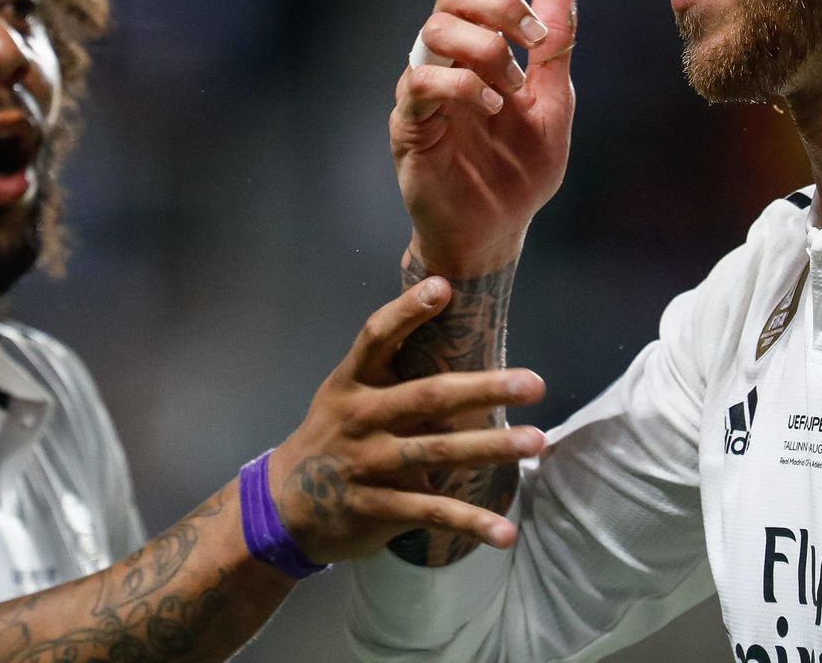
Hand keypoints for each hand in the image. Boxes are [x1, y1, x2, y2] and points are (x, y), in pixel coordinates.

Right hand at [264, 276, 546, 564]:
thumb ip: (389, 369)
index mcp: (353, 382)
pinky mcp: (378, 508)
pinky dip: (471, 523)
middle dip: (485, 389)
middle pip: (428, 396)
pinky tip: (505, 533)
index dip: (408, 312)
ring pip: (439, 452)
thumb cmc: (333, 435)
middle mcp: (361, 418)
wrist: (285, 506)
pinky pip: (432, 513)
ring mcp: (369, 465)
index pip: (377, 337)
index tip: (444, 288)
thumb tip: (453, 330)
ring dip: (492, 447)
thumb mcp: (346, 394)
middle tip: (534, 383)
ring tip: (536, 440)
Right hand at [391, 0, 574, 273]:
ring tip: (512, 89)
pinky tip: (490, 105)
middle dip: (499, 4)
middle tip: (535, 41)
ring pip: (436, 30)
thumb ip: (556, 47)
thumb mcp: (556, 102)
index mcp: (480, 46)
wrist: (499, 232)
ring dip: (486, 49)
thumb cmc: (520, 171)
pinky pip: (421, 81)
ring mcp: (423, 88)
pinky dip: (462, 85)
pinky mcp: (409, 124)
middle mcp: (445, 58)